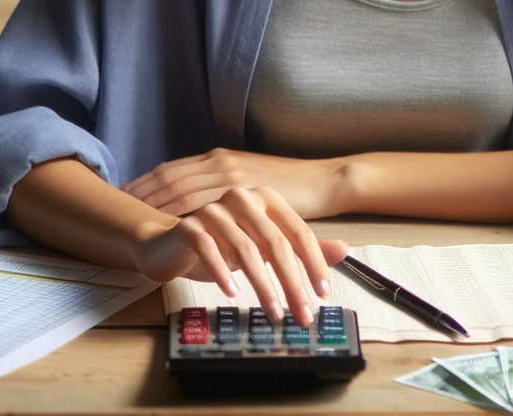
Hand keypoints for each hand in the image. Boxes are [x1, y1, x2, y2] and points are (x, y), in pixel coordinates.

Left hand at [124, 147, 348, 218]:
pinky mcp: (245, 190)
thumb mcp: (251, 183)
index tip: (123, 192)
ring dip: (155, 203)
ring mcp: (232, 175)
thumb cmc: (291, 186)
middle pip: (169, 177)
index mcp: (219, 159)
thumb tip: (203, 204)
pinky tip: (168, 225)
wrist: (324, 180)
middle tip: (114, 204)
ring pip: (182, 188)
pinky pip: (208, 203)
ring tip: (130, 217)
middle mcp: (220, 163)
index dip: (145, 181)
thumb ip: (225, 189)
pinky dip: (185, 213)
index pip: (172, 170)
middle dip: (140, 191)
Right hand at [131, 186, 348, 325]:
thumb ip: (301, 248)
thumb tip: (344, 250)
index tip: (323, 294)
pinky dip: (223, 273)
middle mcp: (242, 198)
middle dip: (293, 283)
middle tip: (303, 313)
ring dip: (263, 286)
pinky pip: (210, 249)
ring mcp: (214, 210)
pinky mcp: (190, 225)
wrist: (169, 243)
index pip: (299, 232)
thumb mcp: (264, 247)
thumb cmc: (222, 245)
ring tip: (275, 312)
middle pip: (276, 244)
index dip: (314, 264)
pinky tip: (232, 293)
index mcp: (266, 199)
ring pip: (246, 250)